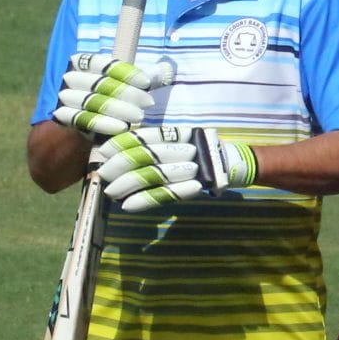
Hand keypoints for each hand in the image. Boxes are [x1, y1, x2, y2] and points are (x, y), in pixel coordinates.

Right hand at [52, 55, 172, 137]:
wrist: (85, 131)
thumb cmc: (115, 102)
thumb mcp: (129, 86)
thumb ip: (144, 77)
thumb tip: (166, 68)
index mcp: (84, 63)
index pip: (103, 63)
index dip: (124, 71)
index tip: (146, 83)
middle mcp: (71, 77)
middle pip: (99, 83)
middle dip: (126, 93)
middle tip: (149, 103)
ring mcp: (66, 98)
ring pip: (92, 102)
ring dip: (117, 109)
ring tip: (139, 117)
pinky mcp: (64, 117)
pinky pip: (82, 119)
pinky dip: (103, 123)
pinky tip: (122, 128)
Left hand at [93, 126, 252, 211]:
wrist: (235, 165)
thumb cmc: (200, 152)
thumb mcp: (180, 139)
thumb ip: (157, 142)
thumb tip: (121, 148)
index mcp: (178, 133)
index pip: (146, 136)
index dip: (122, 142)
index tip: (104, 150)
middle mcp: (183, 148)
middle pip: (147, 155)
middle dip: (121, 164)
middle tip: (103, 174)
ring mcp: (191, 168)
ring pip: (153, 174)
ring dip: (128, 184)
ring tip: (111, 192)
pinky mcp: (194, 187)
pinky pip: (166, 194)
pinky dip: (145, 200)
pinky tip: (128, 206)